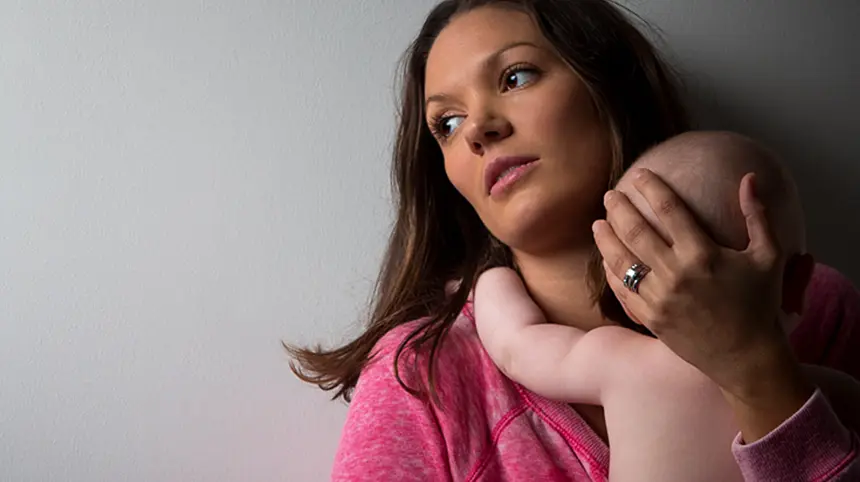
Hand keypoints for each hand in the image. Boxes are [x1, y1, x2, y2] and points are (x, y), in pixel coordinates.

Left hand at [592, 168, 792, 395]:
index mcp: (703, 254)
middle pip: (636, 232)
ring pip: (621, 261)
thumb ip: (757, 215)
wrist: (746, 357)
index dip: (651, 188)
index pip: (669, 210)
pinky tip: (604, 258)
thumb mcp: (769, 256)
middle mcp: (676, 273)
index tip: (638, 174)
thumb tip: (749, 177)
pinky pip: (621, 290)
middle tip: (609, 195)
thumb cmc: (760, 304)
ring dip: (605, 238)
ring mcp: (659, 297)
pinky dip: (610, 272)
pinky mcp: (650, 317)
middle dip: (618, 209)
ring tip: (598, 223)